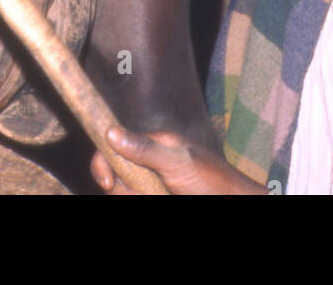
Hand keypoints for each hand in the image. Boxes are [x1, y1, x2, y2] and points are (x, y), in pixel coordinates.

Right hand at [90, 125, 264, 194]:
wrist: (229, 201)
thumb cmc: (210, 179)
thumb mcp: (177, 161)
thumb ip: (145, 148)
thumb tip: (110, 132)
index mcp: (151, 146)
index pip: (112, 149)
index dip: (103, 166)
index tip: (108, 184)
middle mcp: (147, 165)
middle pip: (115, 180)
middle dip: (125, 190)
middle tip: (149, 194)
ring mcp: (151, 186)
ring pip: (126, 193)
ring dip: (137, 196)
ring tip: (160, 196)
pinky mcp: (155, 195)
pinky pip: (137, 198)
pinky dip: (142, 198)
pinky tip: (159, 197)